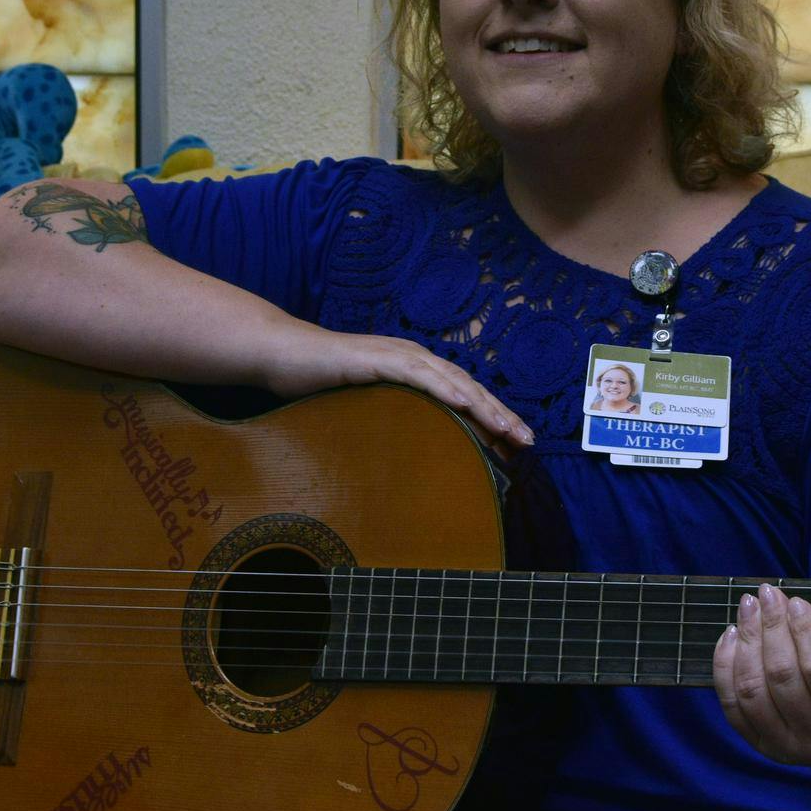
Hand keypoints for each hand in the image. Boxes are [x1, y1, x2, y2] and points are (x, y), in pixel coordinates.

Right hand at [260, 323, 533, 459]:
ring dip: (483, 403)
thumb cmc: (317, 383)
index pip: (461, 394)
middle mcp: (413, 358)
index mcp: (414, 370)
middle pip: (468, 386)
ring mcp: (398, 355)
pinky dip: (446, 388)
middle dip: (500, 413)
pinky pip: (420, 374)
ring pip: (453, 380)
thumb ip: (388, 421)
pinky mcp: (379, 358)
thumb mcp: (362, 408)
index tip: (515, 443)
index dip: (490, 416)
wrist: (282, 354)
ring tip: (508, 428)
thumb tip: (407, 456)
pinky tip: (466, 403)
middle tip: (527, 440)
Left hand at [712, 546, 810, 778]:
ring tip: (747, 609)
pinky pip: (733, 707)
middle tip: (765, 594)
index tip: (794, 599)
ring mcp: (791, 750)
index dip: (804, 631)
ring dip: (746, 643)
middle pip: (783, 678)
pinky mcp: (764, 747)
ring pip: (754, 692)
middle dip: (769, 628)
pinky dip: (725, 668)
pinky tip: (731, 635)